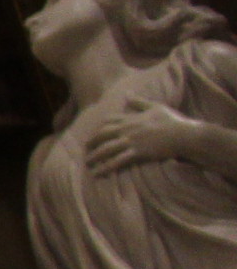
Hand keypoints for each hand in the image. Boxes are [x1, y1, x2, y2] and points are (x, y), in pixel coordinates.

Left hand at [83, 96, 213, 175]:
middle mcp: (128, 129)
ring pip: (106, 149)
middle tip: (85, 150)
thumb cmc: (172, 121)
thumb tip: (126, 94)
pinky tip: (98, 174)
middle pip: (102, 135)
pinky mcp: (137, 153)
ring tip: (87, 164)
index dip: (99, 128)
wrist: (184, 135)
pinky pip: (117, 161)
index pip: (108, 121)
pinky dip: (106, 168)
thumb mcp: (155, 107)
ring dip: (94, 157)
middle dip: (91, 143)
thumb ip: (139, 102)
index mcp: (131, 118)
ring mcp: (131, 141)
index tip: (94, 134)